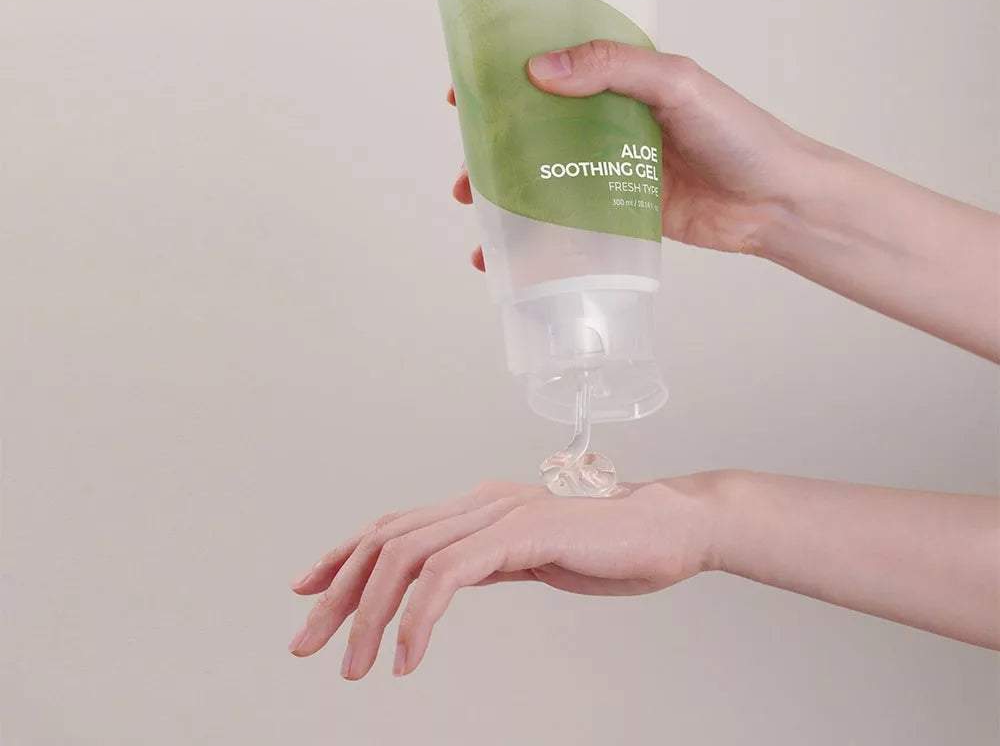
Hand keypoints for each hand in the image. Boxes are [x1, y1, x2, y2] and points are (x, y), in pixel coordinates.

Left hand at [288, 478, 714, 677]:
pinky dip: (418, 617)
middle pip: (385, 541)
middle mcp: (479, 503)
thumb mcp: (530, 558)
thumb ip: (486, 563)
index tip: (307, 589)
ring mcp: (499, 514)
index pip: (393, 527)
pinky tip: (409, 656)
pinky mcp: (521, 532)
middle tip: (308, 643)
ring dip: (370, 614)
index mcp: (478, 508)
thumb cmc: (610, 547)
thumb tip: (443, 584)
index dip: (342, 555)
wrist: (671, 528)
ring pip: (406, 557)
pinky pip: (449, 574)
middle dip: (338, 593)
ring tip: (357, 666)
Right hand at [449, 41, 816, 265]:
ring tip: (474, 210)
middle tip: (465, 170)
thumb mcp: (678, 83)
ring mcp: (609, 168)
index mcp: (619, 80)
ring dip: (503, 193)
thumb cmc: (738, 133)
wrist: (777, 201)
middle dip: (490, 147)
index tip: (461, 92)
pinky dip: (533, 235)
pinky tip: (506, 253)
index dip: (502, 78)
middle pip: (533, 129)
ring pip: (542, 176)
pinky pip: (566, 219)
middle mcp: (607, 122)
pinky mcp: (618, 212)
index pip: (549, 68)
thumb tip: (540, 70)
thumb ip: (614, 68)